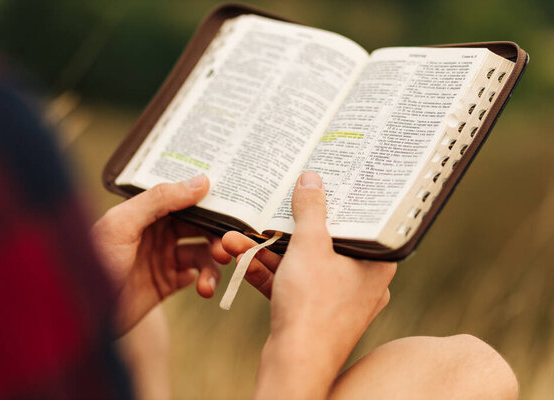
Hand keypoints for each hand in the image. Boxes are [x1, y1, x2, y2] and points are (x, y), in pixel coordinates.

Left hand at [91, 175, 231, 335]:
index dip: (208, 200)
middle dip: (216, 235)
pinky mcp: (166, 283)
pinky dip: (204, 280)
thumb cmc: (93, 262)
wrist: (81, 316)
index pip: (184, 199)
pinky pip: (195, 276)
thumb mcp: (123, 224)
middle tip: (227, 248)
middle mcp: (156, 231)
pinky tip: (200, 287)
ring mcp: (162, 257)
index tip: (234, 203)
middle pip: (199, 226)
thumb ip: (160, 199)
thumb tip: (201, 181)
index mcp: (145, 211)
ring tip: (209, 282)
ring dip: (212, 264)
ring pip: (201, 253)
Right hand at [221, 171, 395, 399]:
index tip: (317, 183)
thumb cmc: (313, 307)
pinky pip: (290, 283)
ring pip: (299, 263)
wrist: (294, 366)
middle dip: (284, 228)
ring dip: (265, 250)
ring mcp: (334, 299)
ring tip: (234, 237)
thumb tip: (312, 179)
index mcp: (375, 263)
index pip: (358, 221)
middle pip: (323, 241)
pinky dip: (266, 271)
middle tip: (267, 209)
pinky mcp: (312, 312)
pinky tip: (239, 257)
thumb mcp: (310, 247)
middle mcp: (360, 280)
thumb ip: (311, 209)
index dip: (336, 200)